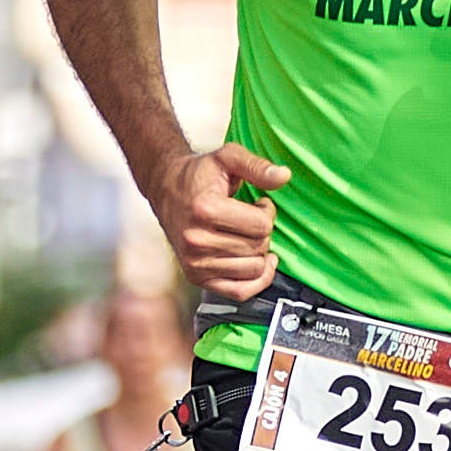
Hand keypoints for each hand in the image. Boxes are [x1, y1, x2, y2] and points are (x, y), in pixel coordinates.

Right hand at [145, 142, 289, 301]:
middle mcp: (196, 239)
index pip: (261, 225)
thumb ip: (257, 166)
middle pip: (258, 248)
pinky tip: (259, 263)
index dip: (267, 212)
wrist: (167, 188)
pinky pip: (240, 292)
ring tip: (245, 235)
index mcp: (204, 209)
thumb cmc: (199, 175)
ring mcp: (195, 262)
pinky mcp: (196, 277)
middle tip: (249, 218)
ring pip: (253, 270)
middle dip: (262, 232)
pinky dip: (256, 281)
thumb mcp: (228, 158)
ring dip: (258, 253)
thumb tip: (283, 176)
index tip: (258, 204)